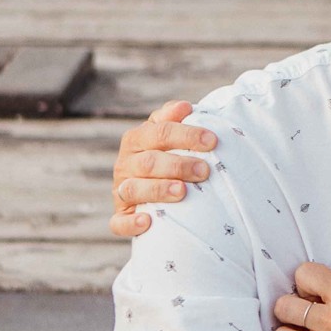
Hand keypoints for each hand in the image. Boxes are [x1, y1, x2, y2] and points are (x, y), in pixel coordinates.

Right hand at [111, 100, 214, 237]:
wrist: (159, 192)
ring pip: (133, 189)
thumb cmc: (171, 157)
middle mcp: (126, 164)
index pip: (159, 132)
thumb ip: (176, 120)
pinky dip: (131, 223)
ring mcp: (121, 190)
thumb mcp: (172, 136)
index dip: (185, 135)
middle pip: (149, 161)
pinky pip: (119, 222)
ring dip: (158, 190)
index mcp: (138, 139)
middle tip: (204, 171)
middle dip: (178, 165)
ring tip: (182, 191)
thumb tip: (186, 106)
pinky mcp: (121, 215)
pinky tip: (148, 222)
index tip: (212, 140)